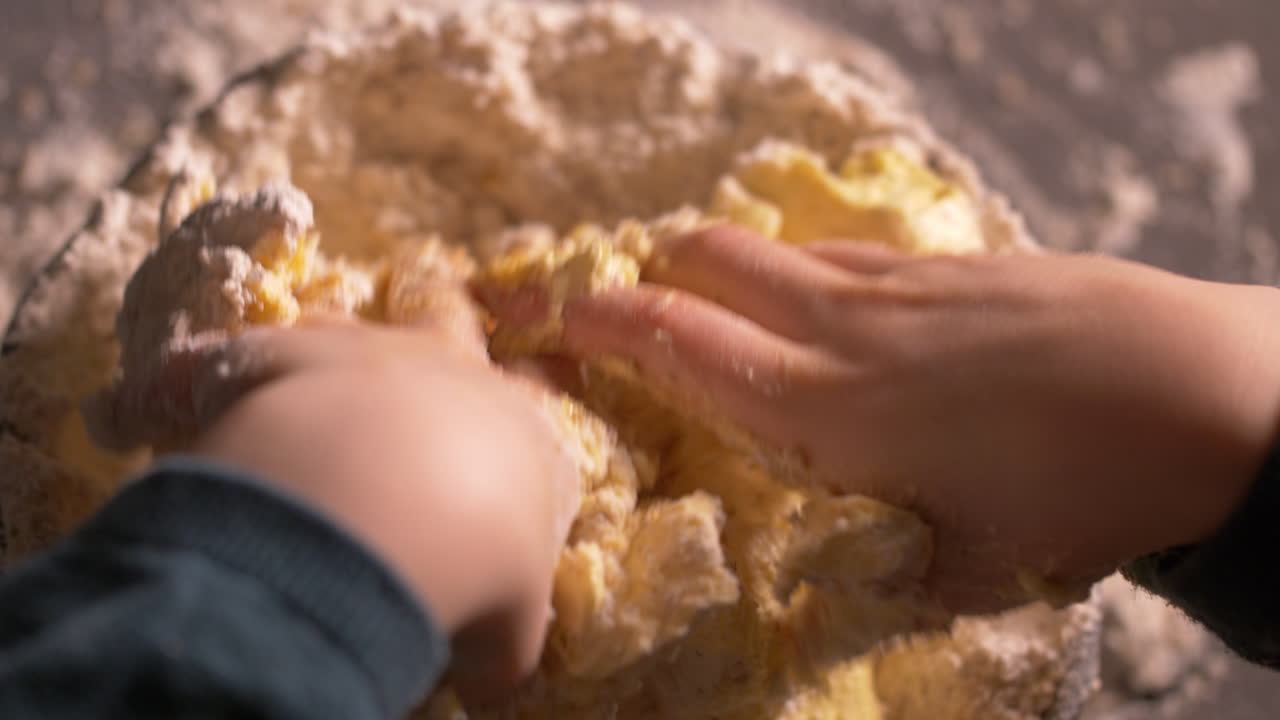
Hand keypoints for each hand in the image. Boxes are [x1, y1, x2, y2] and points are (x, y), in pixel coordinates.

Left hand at [93, 317, 579, 704]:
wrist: (384, 513)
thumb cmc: (471, 564)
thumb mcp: (507, 626)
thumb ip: (498, 642)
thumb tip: (485, 682)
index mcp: (514, 424)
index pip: (536, 393)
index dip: (525, 397)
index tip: (510, 414)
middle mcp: (443, 368)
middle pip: (449, 313)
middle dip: (439, 313)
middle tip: (416, 341)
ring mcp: (353, 352)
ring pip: (336, 322)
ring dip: (315, 346)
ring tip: (284, 389)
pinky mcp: (265, 358)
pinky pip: (209, 363)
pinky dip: (170, 389)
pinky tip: (130, 415)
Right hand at [490, 225, 1279, 613]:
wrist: (1198, 393)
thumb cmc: (1075, 492)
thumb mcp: (969, 566)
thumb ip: (882, 582)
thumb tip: (825, 614)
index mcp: (824, 410)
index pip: (678, 342)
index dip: (598, 322)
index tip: (549, 316)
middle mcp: (843, 330)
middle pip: (708, 260)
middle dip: (647, 270)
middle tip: (624, 304)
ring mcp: (897, 285)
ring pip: (772, 246)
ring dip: (720, 261)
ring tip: (711, 296)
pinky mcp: (949, 264)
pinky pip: (841, 250)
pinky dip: (800, 266)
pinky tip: (826, 302)